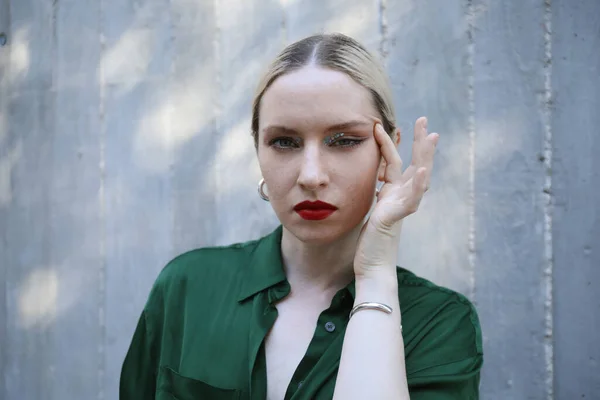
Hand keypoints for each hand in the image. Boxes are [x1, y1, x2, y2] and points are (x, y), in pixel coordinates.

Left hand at [353, 117, 438, 280]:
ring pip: (418, 177)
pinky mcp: (397, 218)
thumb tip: (377, 184)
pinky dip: (417, 184)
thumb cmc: (370, 243)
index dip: (391, 144)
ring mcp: (401, 207)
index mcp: (392, 194)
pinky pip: (411, 199)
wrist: (373, 267)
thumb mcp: (371, 212)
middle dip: (418, 142)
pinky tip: (421, 170)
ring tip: (431, 136)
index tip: (386, 125)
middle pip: (414, 164)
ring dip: (424, 156)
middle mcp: (400, 197)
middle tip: (422, 119)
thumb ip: (377, 197)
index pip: (394, 163)